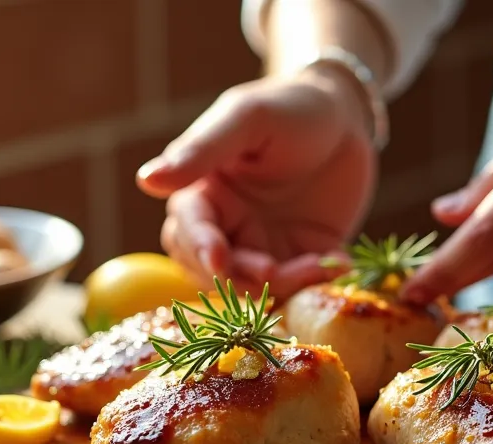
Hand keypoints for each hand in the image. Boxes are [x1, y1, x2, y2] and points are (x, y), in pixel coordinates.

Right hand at [136, 67, 375, 298]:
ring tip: (320, 264)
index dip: (200, 248)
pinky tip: (339, 263)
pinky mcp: (301, 257)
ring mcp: (263, 245)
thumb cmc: (289, 107)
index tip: (218, 259)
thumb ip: (201, 150)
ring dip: (282, 286)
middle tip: (271, 270)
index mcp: (204, 193)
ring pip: (255, 286)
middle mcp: (228, 226)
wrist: (346, 116)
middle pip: (210, 270)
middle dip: (237, 277)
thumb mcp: (246, 119)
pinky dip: (316, 284)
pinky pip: (300, 286)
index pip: (187, 230)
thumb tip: (146, 180)